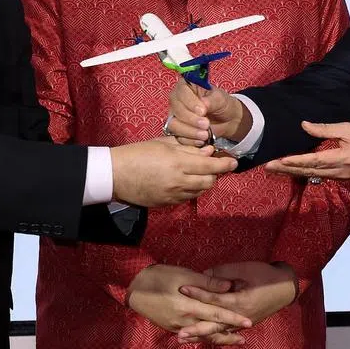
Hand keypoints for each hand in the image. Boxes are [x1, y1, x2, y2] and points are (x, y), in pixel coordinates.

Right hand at [111, 136, 236, 206]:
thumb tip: (207, 151)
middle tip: (212, 165)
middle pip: (209, 182)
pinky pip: (187, 198)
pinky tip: (184, 181)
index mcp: (178, 163)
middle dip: (214, 174)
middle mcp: (179, 181)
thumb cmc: (137, 153)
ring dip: (204, 182)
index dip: (225, 165)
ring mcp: (173, 195)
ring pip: (199, 192)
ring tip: (198, 173)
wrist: (115, 175)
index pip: (210, 167)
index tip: (234, 162)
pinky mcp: (167, 204)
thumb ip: (187, 148)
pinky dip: (191, 190)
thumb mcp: (163, 144)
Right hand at [127, 264, 251, 344]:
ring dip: (217, 338)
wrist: (134, 286)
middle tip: (244, 339)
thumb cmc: (160, 276)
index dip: (233, 319)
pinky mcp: (171, 326)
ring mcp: (177, 326)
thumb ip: (207, 283)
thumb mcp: (184, 274)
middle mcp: (184, 320)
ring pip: (202, 335)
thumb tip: (229, 286)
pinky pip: (191, 334)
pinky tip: (209, 336)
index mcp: (189, 306)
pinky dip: (202, 337)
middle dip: (228, 335)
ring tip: (232, 340)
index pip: (217, 314)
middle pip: (211, 330)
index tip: (248, 322)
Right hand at [166, 78, 251, 145]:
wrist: (227, 119)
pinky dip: (190, 141)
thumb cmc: (222, 104)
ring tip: (205, 134)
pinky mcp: (178, 130)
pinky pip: (178, 137)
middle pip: (176, 109)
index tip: (203, 111)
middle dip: (191, 119)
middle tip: (206, 124)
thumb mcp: (220, 99)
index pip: (181, 92)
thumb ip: (211, 100)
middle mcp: (177, 100)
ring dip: (190, 131)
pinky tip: (202, 141)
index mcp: (186, 86)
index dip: (190, 102)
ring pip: (174, 125)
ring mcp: (176, 116)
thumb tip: (203, 104)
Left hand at [177, 261, 297, 342]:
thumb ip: (223, 272)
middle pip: (214, 324)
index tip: (182, 289)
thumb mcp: (245, 268)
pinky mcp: (244, 323)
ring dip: (201, 335)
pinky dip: (213, 336)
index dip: (198, 293)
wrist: (285, 287)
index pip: (214, 299)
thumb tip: (203, 274)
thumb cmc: (265, 275)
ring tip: (184, 338)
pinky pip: (226, 332)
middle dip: (196, 329)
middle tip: (179, 333)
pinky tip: (201, 338)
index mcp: (240, 301)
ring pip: (218, 331)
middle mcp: (240, 316)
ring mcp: (243, 322)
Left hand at [264, 122, 349, 179]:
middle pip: (307, 171)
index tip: (279, 160)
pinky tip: (292, 169)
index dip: (295, 160)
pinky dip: (302, 172)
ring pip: (310, 174)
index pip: (313, 160)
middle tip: (267, 167)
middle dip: (286, 169)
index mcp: (341, 158)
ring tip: (274, 169)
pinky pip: (316, 175)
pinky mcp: (339, 177)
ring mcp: (338, 176)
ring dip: (291, 172)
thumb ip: (326, 129)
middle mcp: (337, 171)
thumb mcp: (349, 129)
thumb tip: (304, 126)